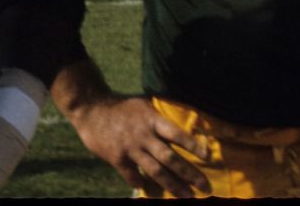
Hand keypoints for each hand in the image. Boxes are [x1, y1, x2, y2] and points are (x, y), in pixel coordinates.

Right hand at [65, 92, 209, 197]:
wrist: (92, 109)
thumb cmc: (122, 107)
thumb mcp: (143, 105)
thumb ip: (158, 117)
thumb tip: (180, 124)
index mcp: (152, 119)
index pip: (177, 134)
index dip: (192, 145)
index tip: (207, 156)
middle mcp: (144, 135)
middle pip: (169, 157)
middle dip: (188, 173)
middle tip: (203, 186)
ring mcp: (130, 148)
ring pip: (155, 170)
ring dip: (172, 184)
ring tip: (186, 195)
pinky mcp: (117, 158)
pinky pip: (132, 176)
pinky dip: (142, 184)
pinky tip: (151, 192)